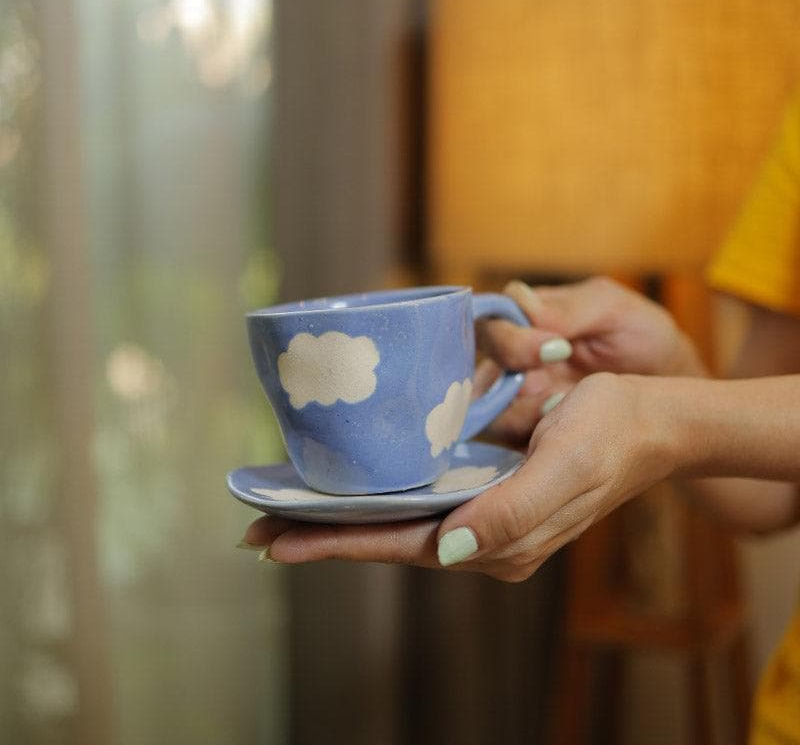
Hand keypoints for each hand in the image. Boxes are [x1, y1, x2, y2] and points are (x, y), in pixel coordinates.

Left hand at [241, 372, 678, 581]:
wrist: (650, 421)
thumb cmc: (610, 438)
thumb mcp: (564, 471)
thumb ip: (510, 515)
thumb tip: (448, 549)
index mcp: (496, 542)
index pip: (398, 546)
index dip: (333, 543)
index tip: (273, 540)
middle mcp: (481, 534)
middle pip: (388, 537)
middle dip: (323, 533)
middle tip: (258, 526)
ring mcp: (483, 511)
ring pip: (399, 518)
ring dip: (344, 514)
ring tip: (290, 506)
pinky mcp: (487, 485)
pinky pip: (421, 494)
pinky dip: (380, 491)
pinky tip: (354, 482)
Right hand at [475, 277, 706, 446]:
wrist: (670, 392)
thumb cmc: (643, 339)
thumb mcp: (614, 311)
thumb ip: (568, 309)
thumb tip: (521, 306)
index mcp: (528, 318)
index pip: (491, 320)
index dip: (511, 336)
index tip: (556, 348)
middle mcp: (512, 356)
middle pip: (476, 363)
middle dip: (513, 373)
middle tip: (556, 385)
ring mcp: (515, 396)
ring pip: (484, 406)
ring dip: (519, 411)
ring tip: (564, 409)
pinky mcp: (525, 430)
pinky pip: (503, 437)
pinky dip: (527, 436)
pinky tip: (561, 431)